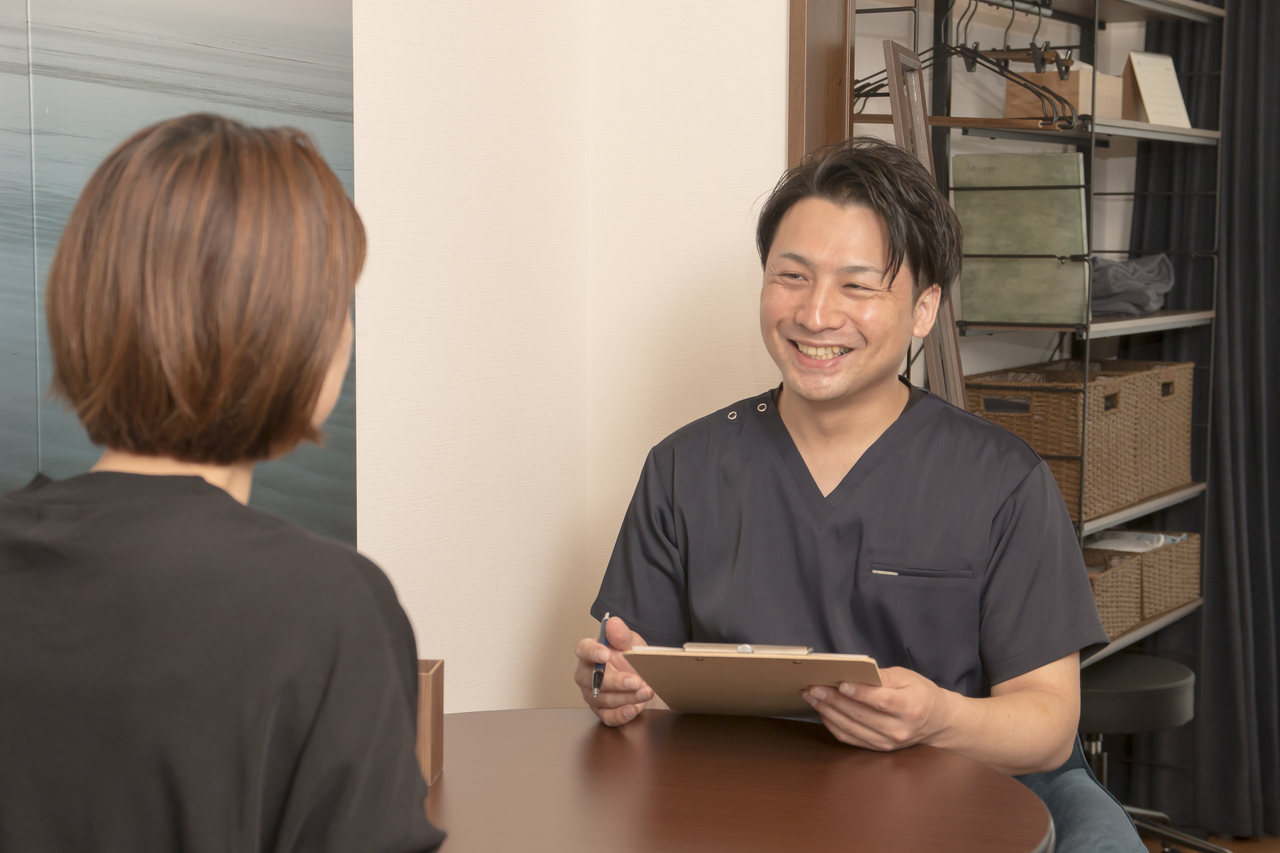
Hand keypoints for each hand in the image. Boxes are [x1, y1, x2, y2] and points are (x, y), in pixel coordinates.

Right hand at [574, 616, 654, 725]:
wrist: (644, 675)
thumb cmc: (632, 657)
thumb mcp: (631, 642)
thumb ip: (622, 634)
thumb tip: (612, 623)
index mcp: (590, 652)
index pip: (583, 650)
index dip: (592, 652)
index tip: (606, 654)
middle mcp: (586, 675)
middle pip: (592, 679)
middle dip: (616, 682)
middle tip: (636, 681)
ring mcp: (592, 695)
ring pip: (604, 699)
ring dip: (626, 697)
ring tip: (645, 692)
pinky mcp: (601, 711)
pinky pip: (607, 717)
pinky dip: (621, 714)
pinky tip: (634, 708)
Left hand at [802, 666, 950, 751]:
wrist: (937, 722)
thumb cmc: (921, 694)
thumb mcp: (907, 677)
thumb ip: (882, 677)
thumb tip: (854, 674)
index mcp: (910, 708)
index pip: (881, 702)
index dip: (860, 693)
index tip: (840, 684)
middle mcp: (899, 729)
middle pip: (860, 715)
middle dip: (833, 700)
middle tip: (813, 687)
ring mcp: (888, 742)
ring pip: (851, 728)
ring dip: (827, 712)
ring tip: (812, 697)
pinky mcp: (878, 748)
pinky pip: (850, 738)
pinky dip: (833, 724)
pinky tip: (823, 710)